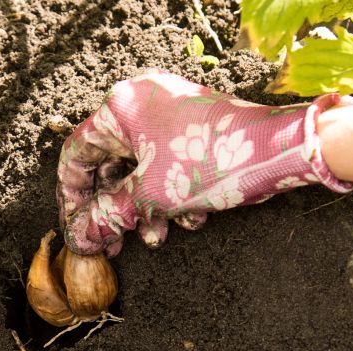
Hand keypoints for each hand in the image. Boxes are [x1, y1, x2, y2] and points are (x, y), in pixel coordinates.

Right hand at [56, 71, 352, 255]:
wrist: (280, 151)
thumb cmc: (212, 162)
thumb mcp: (152, 196)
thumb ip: (108, 216)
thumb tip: (79, 238)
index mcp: (122, 107)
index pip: (77, 153)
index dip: (72, 196)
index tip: (77, 229)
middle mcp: (142, 104)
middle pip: (110, 165)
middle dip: (116, 210)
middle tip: (114, 244)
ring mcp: (171, 114)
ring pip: (142, 171)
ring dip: (146, 209)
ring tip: (158, 238)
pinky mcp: (194, 130)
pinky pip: (168, 166)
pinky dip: (172, 195)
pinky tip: (191, 220)